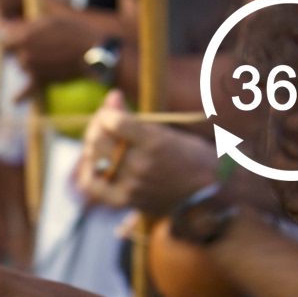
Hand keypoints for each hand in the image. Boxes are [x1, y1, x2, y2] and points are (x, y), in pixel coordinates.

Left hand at [0, 15, 99, 91]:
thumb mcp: (48, 22)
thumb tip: (0, 27)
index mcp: (23, 37)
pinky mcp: (40, 81)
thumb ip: (23, 26)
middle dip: (17, 47)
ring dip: (29, 61)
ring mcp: (31, 69)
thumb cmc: (73, 32)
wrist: (93, 53)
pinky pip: (27, 91)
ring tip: (48, 54)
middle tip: (35, 41)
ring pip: (22, 65)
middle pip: (10, 52)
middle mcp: (23, 54)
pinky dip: (21, 96)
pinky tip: (14, 101)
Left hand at [77, 90, 218, 215]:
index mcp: (156, 143)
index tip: (111, 107)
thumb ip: (138, 118)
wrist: (209, 193)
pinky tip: (93, 163)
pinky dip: (87, 171)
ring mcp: (131, 185)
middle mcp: (141, 165)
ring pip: (94, 159)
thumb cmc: (192, 157)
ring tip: (101, 140)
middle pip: (99, 140)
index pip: (116, 122)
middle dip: (96, 125)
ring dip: (92, 145)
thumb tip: (112, 96)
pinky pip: (92, 185)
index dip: (108, 112)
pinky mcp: (125, 200)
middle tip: (102, 122)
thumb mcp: (169, 132)